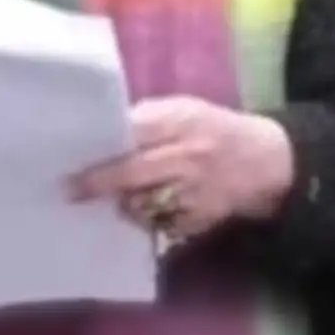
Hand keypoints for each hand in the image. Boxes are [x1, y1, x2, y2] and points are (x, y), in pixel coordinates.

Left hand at [67, 97, 295, 244]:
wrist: (266, 162)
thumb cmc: (215, 129)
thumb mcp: (186, 110)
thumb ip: (147, 118)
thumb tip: (102, 133)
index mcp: (181, 121)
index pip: (132, 133)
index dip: (101, 147)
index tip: (70, 157)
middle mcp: (187, 156)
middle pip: (132, 172)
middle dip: (97, 183)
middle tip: (69, 191)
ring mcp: (193, 191)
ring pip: (141, 204)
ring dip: (121, 203)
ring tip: (106, 201)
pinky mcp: (198, 220)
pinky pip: (158, 224)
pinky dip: (144, 219)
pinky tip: (139, 212)